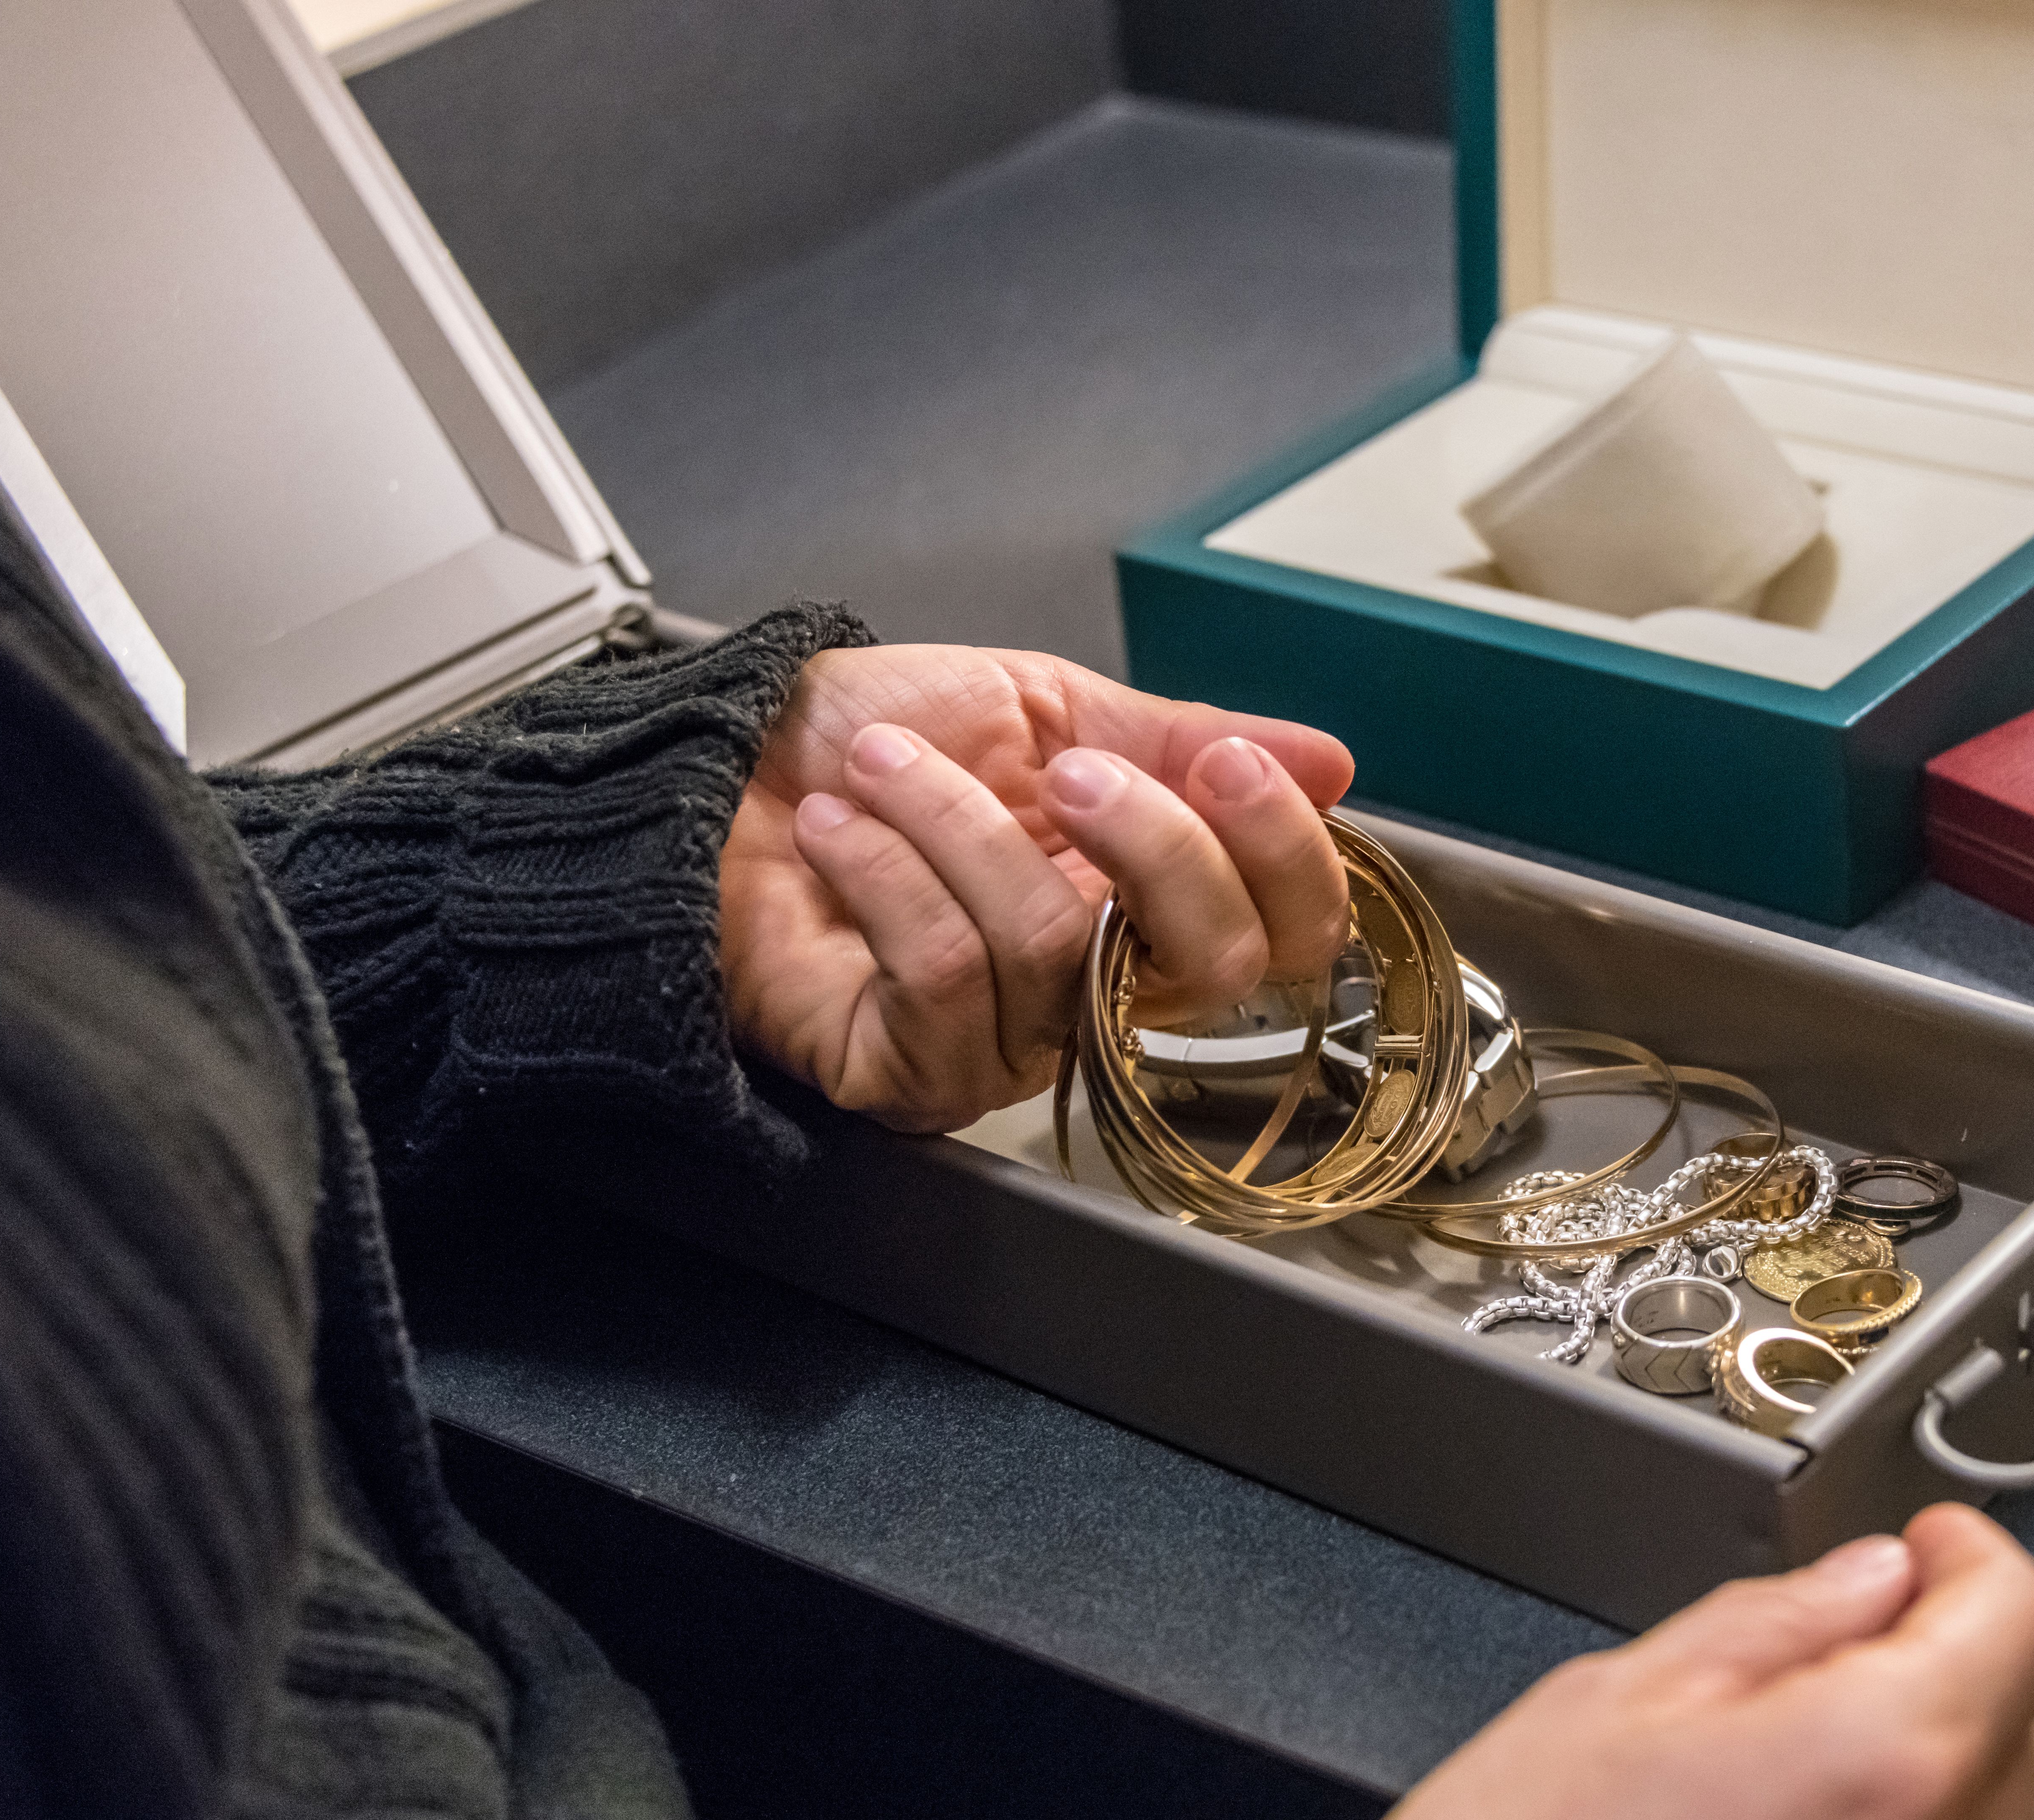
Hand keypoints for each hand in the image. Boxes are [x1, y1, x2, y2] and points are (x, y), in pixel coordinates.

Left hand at [722, 643, 1354, 1131]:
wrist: (705, 777)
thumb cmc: (856, 745)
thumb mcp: (1039, 705)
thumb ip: (1178, 738)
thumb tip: (1327, 762)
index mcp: (1143, 896)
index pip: (1285, 928)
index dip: (1285, 851)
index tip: (1232, 765)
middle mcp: (1093, 984)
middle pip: (1213, 967)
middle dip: (1154, 844)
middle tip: (1071, 769)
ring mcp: (1006, 1041)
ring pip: (1055, 946)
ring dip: (960, 824)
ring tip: (882, 769)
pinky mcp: (910, 1073)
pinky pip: (945, 976)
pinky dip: (887, 873)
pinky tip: (837, 832)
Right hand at [1393, 1505, 2033, 1819]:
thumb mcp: (1626, 1693)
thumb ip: (1775, 1622)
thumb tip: (1868, 1577)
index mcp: (1883, 1757)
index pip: (2020, 1618)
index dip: (1970, 1557)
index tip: (1924, 1542)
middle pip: (2021, 1714)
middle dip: (1945, 1652)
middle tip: (1841, 1632)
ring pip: (1999, 1802)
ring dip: (1932, 1750)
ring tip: (1796, 1749)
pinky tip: (1802, 1817)